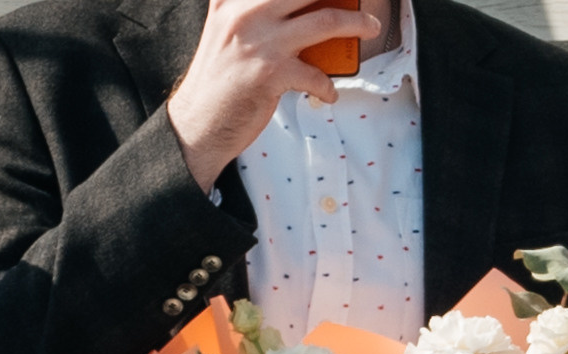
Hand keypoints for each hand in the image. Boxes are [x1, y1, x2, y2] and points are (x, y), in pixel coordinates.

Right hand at [167, 0, 379, 186]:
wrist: (197, 127)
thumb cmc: (218, 82)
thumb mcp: (226, 29)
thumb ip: (253, 8)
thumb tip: (304, 6)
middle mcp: (247, 13)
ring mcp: (260, 43)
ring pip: (326, 20)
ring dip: (357, 24)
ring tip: (370, 28)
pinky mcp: (270, 74)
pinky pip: (315, 74)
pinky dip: (328, 85)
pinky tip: (329, 92)